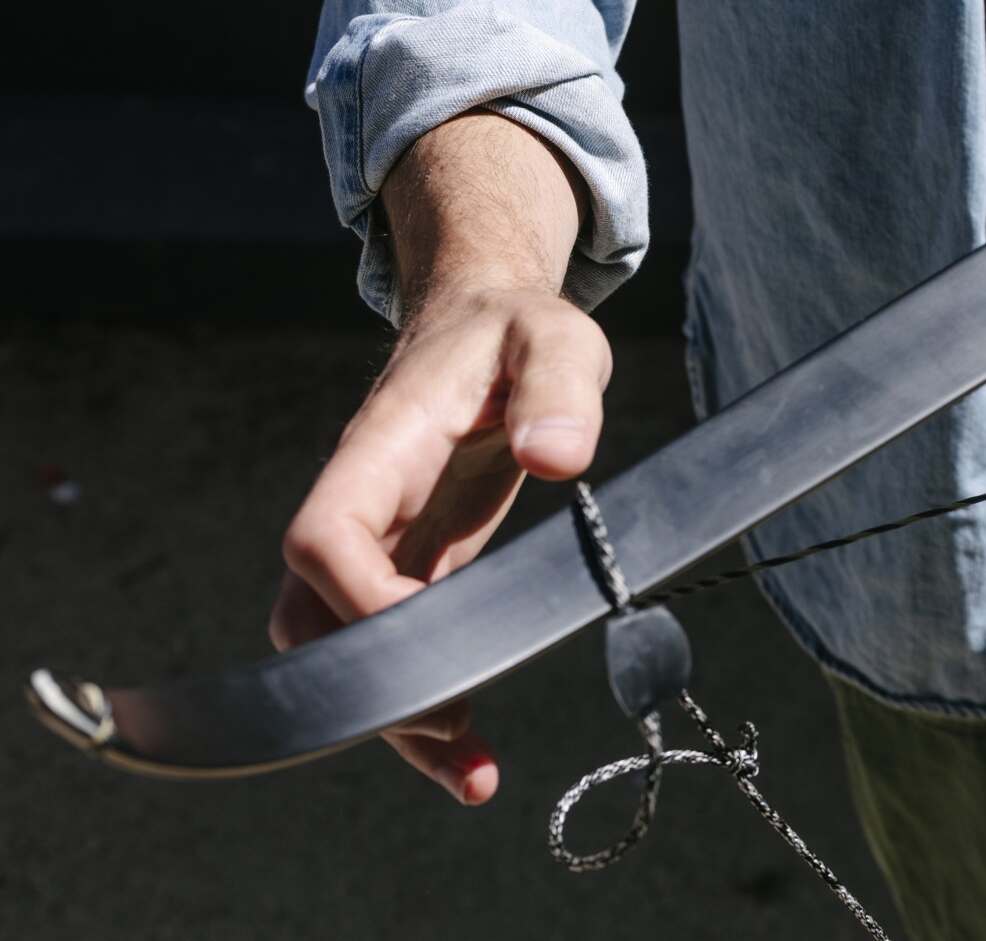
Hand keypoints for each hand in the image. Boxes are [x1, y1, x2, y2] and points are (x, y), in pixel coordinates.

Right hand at [267, 114, 605, 803]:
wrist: (488, 321)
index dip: (358, 596)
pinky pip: (400, 643)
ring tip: (473, 774)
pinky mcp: (416, 562)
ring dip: (398, 715)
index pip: (322, 536)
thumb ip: (561, 390)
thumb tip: (558, 457)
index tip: (431, 629)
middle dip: (374, 686)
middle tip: (457, 734)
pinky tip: (472, 751)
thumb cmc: (517, 330)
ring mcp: (384, 539)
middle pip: (314, 616)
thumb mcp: (556, 338)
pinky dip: (428, 697)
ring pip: (348, 647)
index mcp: (381, 449)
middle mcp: (365, 502)